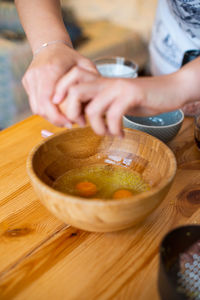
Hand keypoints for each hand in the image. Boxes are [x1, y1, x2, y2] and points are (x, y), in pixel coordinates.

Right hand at [22, 43, 96, 126]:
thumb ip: (92, 82)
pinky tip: (57, 111)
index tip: (71, 123)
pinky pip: (34, 104)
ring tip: (64, 120)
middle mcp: (37, 74)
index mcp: (51, 69)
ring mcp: (29, 79)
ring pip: (36, 108)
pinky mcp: (26, 82)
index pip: (48, 101)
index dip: (58, 117)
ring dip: (50, 117)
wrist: (50, 45)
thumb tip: (92, 108)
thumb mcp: (86, 65)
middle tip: (69, 124)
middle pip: (41, 108)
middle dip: (55, 120)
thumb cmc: (71, 57)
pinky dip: (45, 111)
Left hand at [61, 67, 185, 135]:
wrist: (171, 90)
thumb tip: (81, 117)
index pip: (72, 78)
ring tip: (107, 133)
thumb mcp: (115, 100)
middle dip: (72, 113)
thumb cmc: (141, 98)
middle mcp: (107, 82)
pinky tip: (120, 134)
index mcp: (101, 82)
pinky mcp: (132, 95)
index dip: (62, 93)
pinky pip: (114, 116)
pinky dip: (114, 129)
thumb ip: (99, 104)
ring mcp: (118, 88)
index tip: (64, 112)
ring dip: (97, 128)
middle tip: (81, 125)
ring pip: (92, 109)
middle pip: (75, 91)